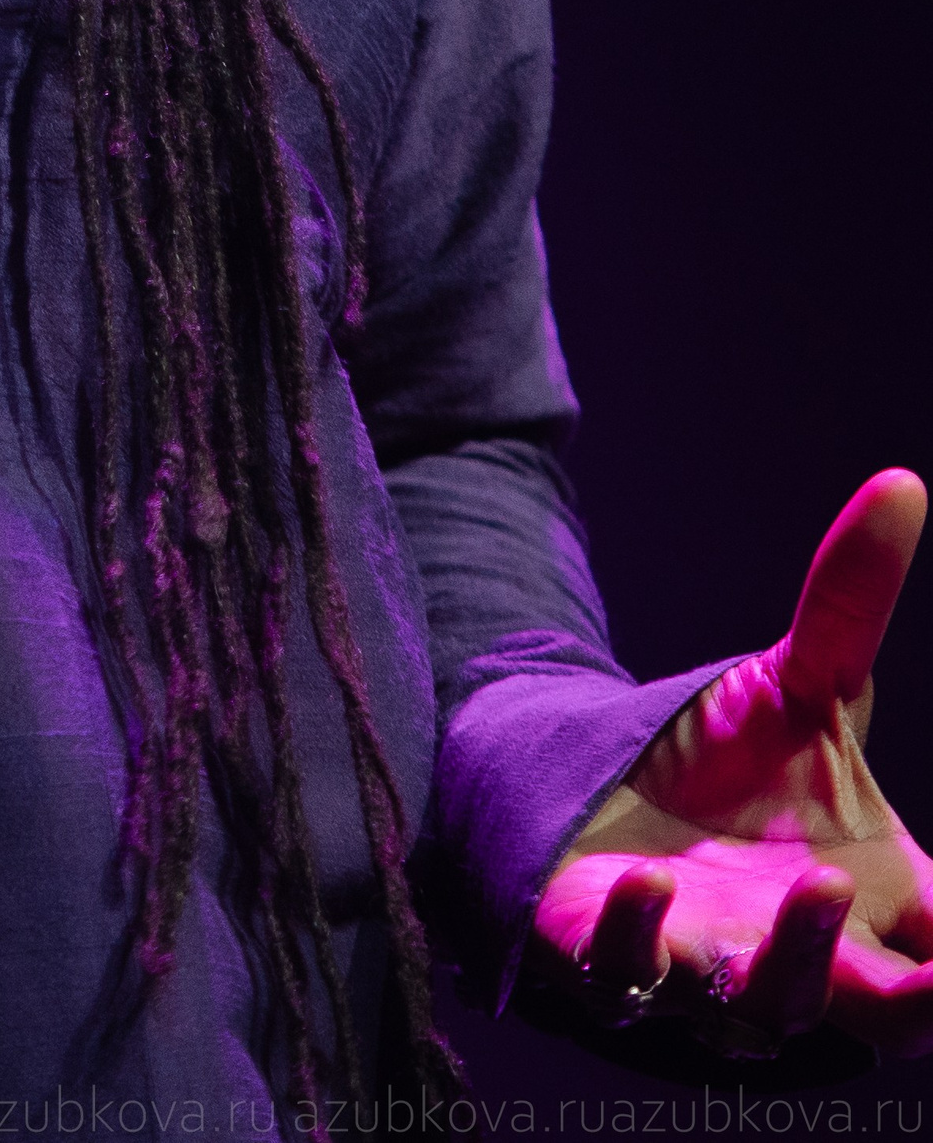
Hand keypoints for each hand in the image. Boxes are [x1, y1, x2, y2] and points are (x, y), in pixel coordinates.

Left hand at [531, 471, 932, 1058]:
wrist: (596, 783)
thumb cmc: (731, 760)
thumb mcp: (799, 681)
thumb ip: (851, 602)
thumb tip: (900, 481)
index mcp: (876, 904)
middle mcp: (807, 958)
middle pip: (886, 1015)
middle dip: (918, 1001)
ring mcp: (712, 970)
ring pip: (766, 1008)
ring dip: (796, 962)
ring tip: (812, 883)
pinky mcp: (611, 960)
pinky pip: (625, 976)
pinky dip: (638, 940)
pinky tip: (646, 885)